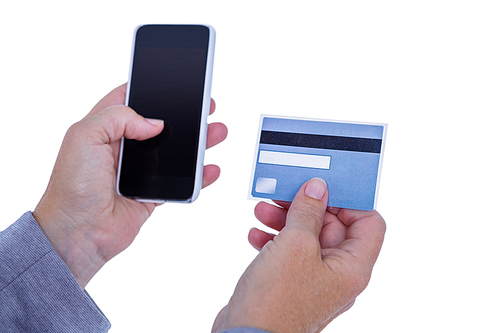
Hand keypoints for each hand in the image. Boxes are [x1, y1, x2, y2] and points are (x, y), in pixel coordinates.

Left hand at [33, 84, 226, 288]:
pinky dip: (198, 176)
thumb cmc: (72, 187)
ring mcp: (139, 171)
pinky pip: (180, 181)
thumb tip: (154, 123)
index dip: (151, 90)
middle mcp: (122, 147)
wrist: (78, 233)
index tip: (175, 83)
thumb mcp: (84, 137)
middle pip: (160, 124)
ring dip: (197, 142)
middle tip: (206, 107)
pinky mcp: (151, 193)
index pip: (130, 99)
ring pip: (175, 151)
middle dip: (184, 114)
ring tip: (216, 132)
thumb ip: (118, 117)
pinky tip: (210, 168)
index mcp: (104, 128)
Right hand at [212, 178, 385, 332]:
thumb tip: (317, 189)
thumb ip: (308, 212)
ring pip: (308, 237)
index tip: (326, 185)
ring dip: (286, 219)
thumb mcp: (295, 245)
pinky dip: (274, 238)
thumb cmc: (276, 304)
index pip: (369, 223)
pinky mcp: (292, 282)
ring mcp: (313, 279)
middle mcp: (337, 274)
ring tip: (264, 210)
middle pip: (333, 226)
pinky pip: (289, 252)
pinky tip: (256, 233)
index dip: (350, 201)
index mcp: (352, 267)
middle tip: (286, 192)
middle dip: (308, 206)